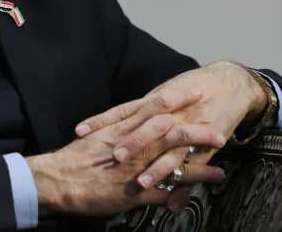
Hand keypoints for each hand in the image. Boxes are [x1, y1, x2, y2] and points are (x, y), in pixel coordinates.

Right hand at [26, 93, 226, 217]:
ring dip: (202, 154)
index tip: (196, 91)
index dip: (178, 98)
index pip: (156, 107)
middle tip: (220, 121)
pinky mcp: (140, 190)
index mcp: (124, 128)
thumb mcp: (98, 137)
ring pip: (178, 157)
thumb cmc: (74, 159)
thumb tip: (132, 126)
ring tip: (222, 147)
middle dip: (198, 125)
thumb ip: (118, 130)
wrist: (59, 180)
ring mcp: (139, 167)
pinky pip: (172, 186)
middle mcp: (135, 145)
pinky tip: (210, 179)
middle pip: (173, 130)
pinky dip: (192, 182)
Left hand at [73, 61, 267, 208]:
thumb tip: (116, 123)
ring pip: (172, 150)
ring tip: (142, 183)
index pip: (124, 110)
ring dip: (158, 168)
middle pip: (149, 127)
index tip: (81, 132)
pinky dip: (184, 186)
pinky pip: (194, 167)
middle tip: (115, 157)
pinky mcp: (207, 144)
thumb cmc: (195, 87)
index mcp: (157, 101)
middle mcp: (173, 114)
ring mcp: (191, 129)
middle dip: (133, 142)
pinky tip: (173, 204)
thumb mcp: (166, 92)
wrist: (231, 84)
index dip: (102, 121)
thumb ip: (143, 108)